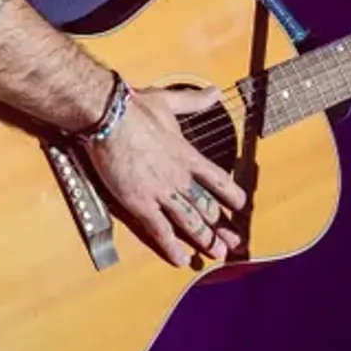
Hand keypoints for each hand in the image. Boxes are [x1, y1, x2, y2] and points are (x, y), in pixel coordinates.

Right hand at [84, 85, 246, 266]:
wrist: (110, 119)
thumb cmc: (136, 108)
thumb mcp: (169, 100)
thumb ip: (194, 101)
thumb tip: (214, 91)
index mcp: (187, 155)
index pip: (217, 179)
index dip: (231, 194)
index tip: (240, 206)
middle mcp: (179, 177)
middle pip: (206, 207)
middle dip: (221, 227)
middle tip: (232, 243)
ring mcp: (161, 193)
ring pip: (189, 222)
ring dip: (204, 239)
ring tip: (215, 254)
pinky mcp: (140, 203)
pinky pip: (160, 230)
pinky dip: (171, 246)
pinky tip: (181, 259)